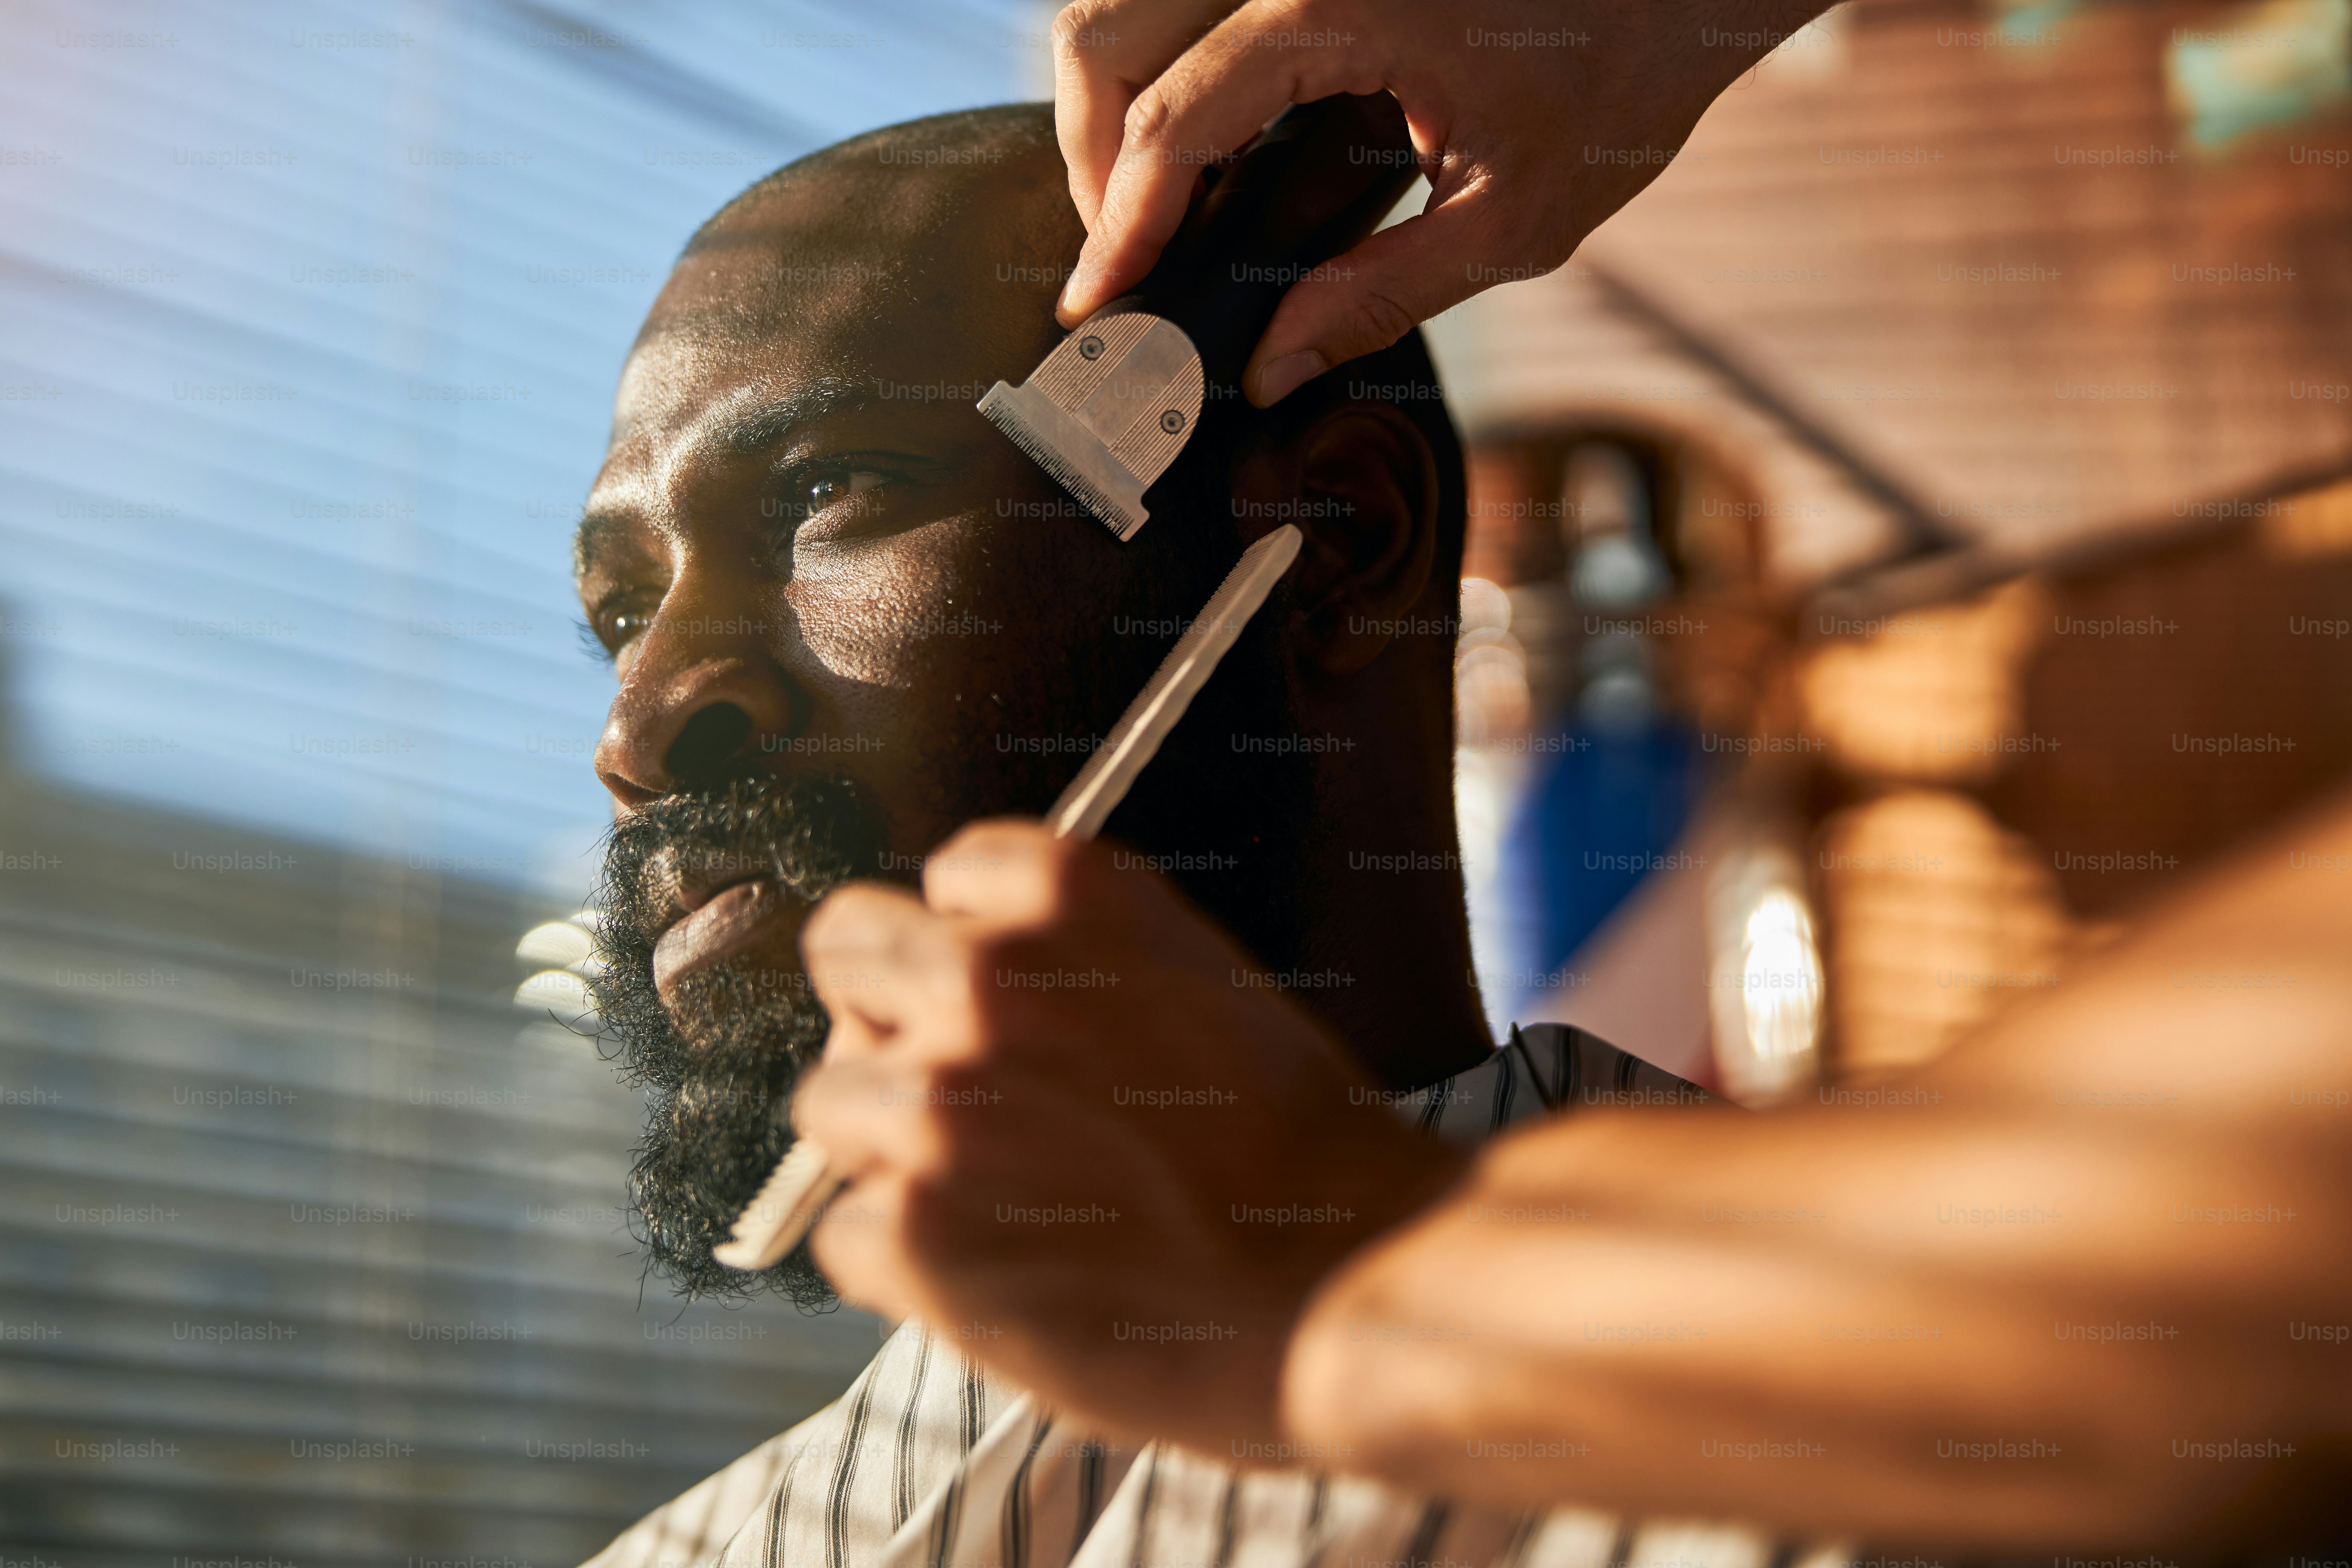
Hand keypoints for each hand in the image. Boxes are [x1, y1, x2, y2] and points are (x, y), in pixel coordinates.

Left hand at [792, 820, 1467, 1452]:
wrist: (1348, 1281)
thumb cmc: (1301, 1150)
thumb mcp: (1198, 983)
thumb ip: (1079, 964)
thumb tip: (978, 986)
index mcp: (1064, 893)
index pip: (943, 879)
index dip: (972, 944)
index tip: (1015, 1005)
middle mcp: (980, 975)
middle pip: (847, 954)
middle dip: (893, 1017)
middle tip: (966, 1098)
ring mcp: (932, 1104)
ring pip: (827, 1105)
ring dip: (890, 1152)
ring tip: (994, 1207)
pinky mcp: (911, 1230)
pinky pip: (845, 1233)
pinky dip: (904, 1266)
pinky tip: (1000, 1281)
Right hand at [1052, 0, 1833, 403]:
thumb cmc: (1622, 81)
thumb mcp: (1511, 218)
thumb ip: (1378, 295)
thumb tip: (1271, 367)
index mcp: (1336, 5)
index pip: (1177, 116)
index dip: (1120, 220)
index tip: (1099, 302)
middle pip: (1108, 34)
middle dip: (1092, 157)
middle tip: (1124, 261)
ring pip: (1130, 8)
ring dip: (1121, 108)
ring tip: (1155, 214)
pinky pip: (1190, 10)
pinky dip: (1170, 79)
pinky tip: (1205, 157)